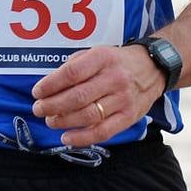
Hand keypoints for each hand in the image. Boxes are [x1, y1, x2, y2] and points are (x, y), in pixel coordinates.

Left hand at [30, 45, 164, 147]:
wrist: (153, 68)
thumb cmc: (117, 62)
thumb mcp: (97, 53)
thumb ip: (75, 66)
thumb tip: (50, 86)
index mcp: (103, 58)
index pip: (72, 73)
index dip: (51, 85)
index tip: (37, 92)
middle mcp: (114, 78)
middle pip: (78, 96)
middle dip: (52, 105)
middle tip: (38, 109)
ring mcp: (123, 99)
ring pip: (88, 115)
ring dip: (64, 121)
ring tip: (50, 121)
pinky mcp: (129, 117)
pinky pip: (103, 132)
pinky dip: (82, 138)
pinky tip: (66, 137)